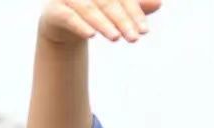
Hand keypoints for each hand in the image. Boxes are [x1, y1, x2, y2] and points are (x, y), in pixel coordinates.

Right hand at [39, 0, 160, 43]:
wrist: (59, 21)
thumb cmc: (92, 11)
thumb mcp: (113, 10)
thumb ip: (134, 6)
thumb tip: (159, 3)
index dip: (135, 13)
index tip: (144, 31)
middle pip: (109, 3)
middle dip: (122, 21)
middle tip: (134, 38)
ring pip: (90, 10)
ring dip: (104, 24)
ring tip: (116, 38)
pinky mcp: (54, 10)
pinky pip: (69, 17)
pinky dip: (81, 26)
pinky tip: (91, 35)